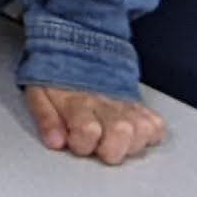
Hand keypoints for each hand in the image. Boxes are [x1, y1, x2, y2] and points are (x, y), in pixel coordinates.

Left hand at [27, 86, 166, 164]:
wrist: (79, 47)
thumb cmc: (58, 77)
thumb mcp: (39, 94)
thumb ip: (46, 119)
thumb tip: (55, 142)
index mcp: (77, 102)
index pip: (88, 130)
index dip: (82, 144)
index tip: (75, 142)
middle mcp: (105, 103)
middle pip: (122, 132)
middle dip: (112, 149)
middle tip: (101, 148)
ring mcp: (125, 104)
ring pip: (143, 130)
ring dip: (131, 144)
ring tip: (116, 142)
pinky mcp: (140, 105)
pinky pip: (157, 124)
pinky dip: (149, 134)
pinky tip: (132, 134)